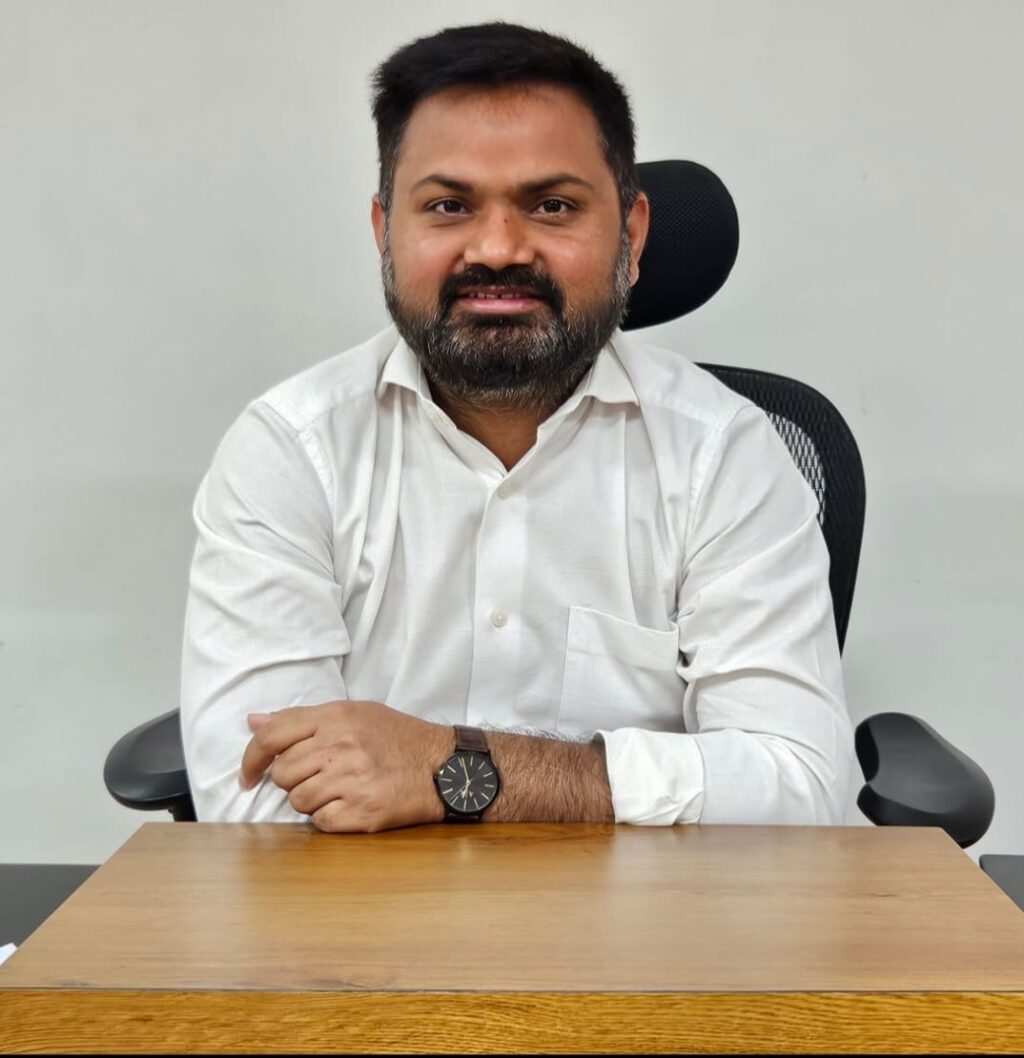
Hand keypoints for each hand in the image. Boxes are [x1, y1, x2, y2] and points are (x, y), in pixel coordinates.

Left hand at [239, 701, 452, 832]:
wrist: (444, 766)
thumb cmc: (398, 738)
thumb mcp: (354, 713)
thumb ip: (302, 719)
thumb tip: (253, 722)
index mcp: (336, 716)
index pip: (272, 736)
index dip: (251, 758)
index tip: (247, 775)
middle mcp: (341, 746)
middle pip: (282, 773)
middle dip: (293, 780)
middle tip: (319, 776)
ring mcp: (352, 780)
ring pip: (297, 800)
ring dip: (312, 799)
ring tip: (340, 788)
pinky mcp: (362, 812)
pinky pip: (320, 822)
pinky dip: (330, 818)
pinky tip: (351, 804)